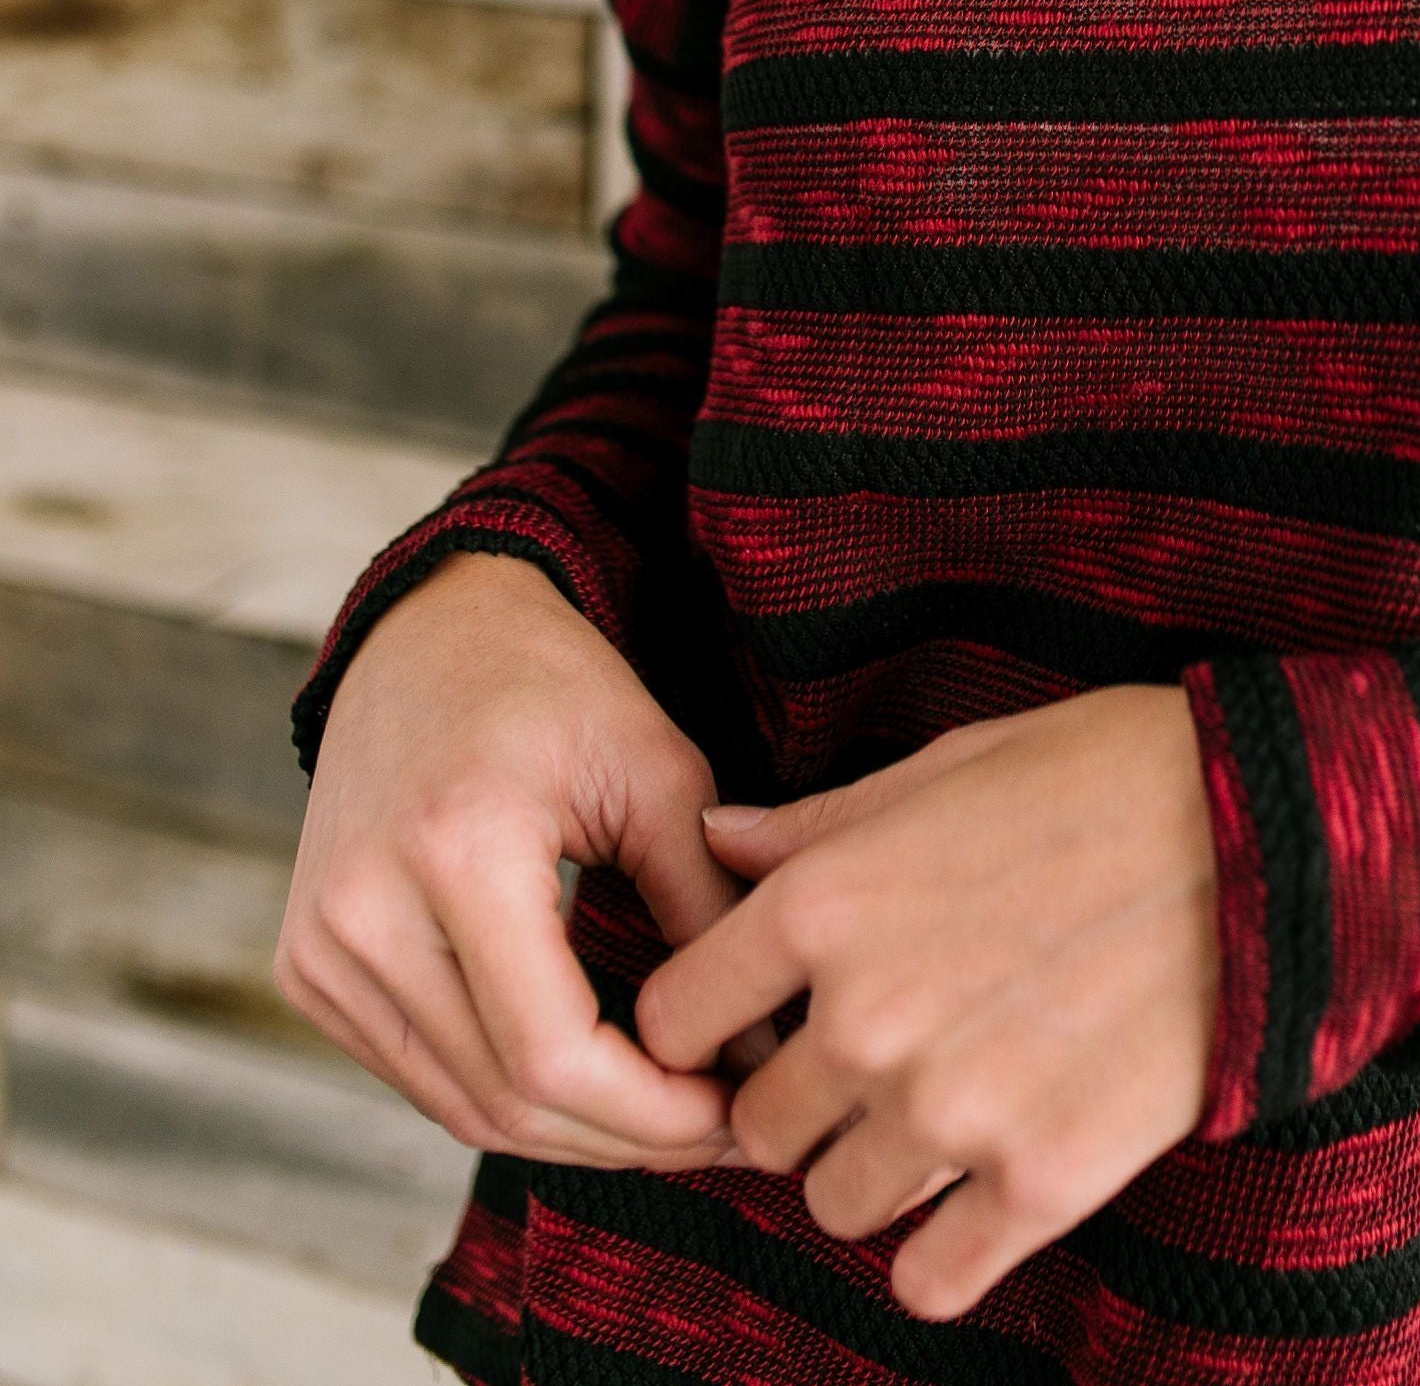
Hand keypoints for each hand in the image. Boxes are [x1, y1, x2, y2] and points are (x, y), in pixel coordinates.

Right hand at [276, 549, 741, 1168]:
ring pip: (460, 1106)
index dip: (652, 1110)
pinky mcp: (308, 970)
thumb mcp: (657, 771)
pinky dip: (507, 1095)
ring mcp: (320, 950)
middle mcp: (363, 912)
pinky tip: (590, 1083)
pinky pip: (421, 1074)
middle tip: (721, 1128)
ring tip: (668, 1116)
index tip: (736, 1109)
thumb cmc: (553, 684)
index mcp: (454, 850)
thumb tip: (762, 1049)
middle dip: (625, 1135)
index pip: (552, 1053)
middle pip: (505, 1097)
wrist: (427, 633)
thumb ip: (707, 910)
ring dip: (571, 1132)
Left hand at [636, 684, 1220, 1316]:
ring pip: (835, 1203)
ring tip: (950, 1107)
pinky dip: (948, 1249)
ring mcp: (949, 1112)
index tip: (758, 1019)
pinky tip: (987, 1189)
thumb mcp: (950, 767)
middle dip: (804, 1098)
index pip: (677, 1017)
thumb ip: (820, 826)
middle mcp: (864, 1019)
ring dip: (877, 1169)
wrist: (1269, 841)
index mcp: (825, 904)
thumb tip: (716, 843)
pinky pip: (929, 1279)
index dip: (709, 1022)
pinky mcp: (1039, 1184)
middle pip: (756, 1125)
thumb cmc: (1107, 776)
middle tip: (880, 1058)